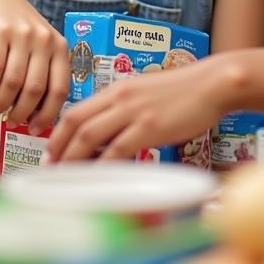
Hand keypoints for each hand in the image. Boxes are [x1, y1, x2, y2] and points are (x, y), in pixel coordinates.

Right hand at [0, 0, 68, 129]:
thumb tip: (40, 116)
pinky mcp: (0, 33)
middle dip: (22, 112)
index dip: (48, 114)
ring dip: (2, 102)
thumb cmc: (22, 31)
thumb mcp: (42, 46)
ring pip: (14, 82)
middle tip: (12, 122)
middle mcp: (44, 41)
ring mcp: (22, 36)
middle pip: (35, 89)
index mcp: (59, 48)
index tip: (36, 129)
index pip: (60, 89)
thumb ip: (45, 73)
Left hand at [47, 58, 228, 161]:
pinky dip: (103, 166)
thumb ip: (125, 109)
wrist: (212, 84)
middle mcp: (119, 98)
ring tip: (66, 178)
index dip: (58, 133)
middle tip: (51, 169)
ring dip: (74, 160)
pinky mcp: (149, 127)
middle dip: (58, 148)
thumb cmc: (184, 91)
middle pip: (76, 123)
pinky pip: (117, 150)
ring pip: (89, 137)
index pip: (76, 110)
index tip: (51, 151)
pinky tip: (99, 179)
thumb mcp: (146, 93)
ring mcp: (133, 112)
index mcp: (117, 89)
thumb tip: (110, 134)